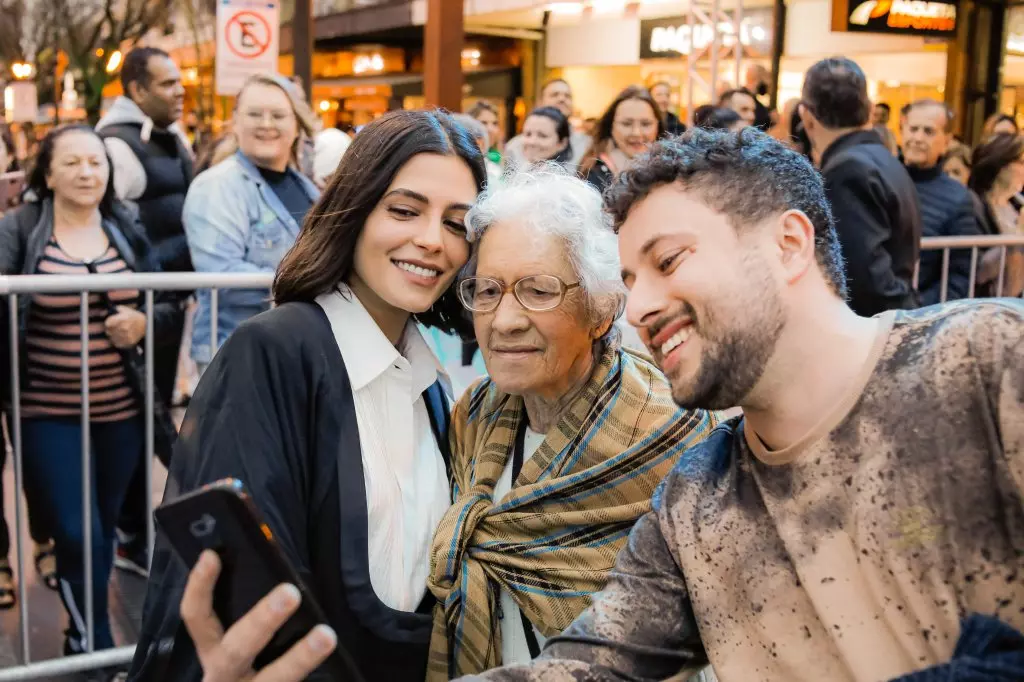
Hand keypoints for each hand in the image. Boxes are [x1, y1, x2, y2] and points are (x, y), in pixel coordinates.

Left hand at [104, 306, 145, 348]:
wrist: (145, 324)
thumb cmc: (132, 316)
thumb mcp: (123, 309)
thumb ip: (112, 310)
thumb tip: (102, 314)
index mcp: (122, 319)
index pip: (107, 324)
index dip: (108, 323)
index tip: (110, 323)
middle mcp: (124, 328)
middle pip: (108, 332)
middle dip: (110, 330)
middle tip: (115, 328)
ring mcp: (127, 336)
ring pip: (112, 338)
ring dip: (113, 336)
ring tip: (118, 333)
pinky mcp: (129, 342)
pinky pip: (117, 344)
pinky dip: (117, 341)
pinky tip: (121, 337)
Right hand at [181, 551, 337, 681]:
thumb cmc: (244, 665)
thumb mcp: (236, 643)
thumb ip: (250, 618)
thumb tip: (283, 578)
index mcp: (212, 650)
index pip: (196, 617)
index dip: (199, 588)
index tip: (211, 556)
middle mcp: (223, 673)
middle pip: (237, 648)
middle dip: (262, 620)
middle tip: (291, 593)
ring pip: (275, 677)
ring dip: (301, 657)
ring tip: (326, 635)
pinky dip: (309, 672)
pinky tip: (330, 659)